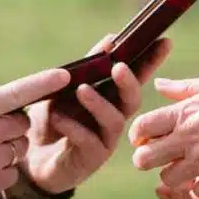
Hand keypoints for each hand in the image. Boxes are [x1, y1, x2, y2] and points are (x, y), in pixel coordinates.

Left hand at [21, 37, 172, 194]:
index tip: (164, 42)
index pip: (135, 77)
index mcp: (110, 98)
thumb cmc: (53, 119)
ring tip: (81, 89)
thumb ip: (87, 67)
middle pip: (132, 100)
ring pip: (114, 121)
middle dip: (129, 82)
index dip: (150, 61)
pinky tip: (57, 117)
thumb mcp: (65, 88)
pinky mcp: (90, 159)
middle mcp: (113, 118)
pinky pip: (88, 141)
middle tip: (119, 67)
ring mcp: (105, 140)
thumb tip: (111, 39)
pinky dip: (73, 126)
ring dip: (98, 103)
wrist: (34, 158)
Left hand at [129, 73, 198, 198]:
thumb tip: (159, 85)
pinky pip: (196, 192)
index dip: (139, 133)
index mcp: (184, 114)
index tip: (145, 136)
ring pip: (168, 179)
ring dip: (172, 175)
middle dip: (147, 158)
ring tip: (184, 167)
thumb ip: (185, 88)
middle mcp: (187, 140)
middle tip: (157, 155)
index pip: (143, 127)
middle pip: (145, 159)